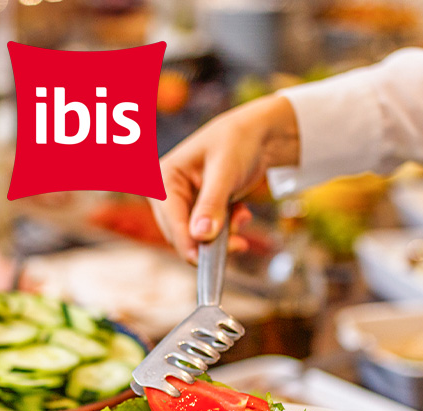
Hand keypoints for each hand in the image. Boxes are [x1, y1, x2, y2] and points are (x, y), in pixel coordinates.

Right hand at [149, 94, 300, 262]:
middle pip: (181, 234)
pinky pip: (210, 233)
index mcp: (163, 177)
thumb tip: (201, 236)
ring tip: (243, 216)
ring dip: (223, 234)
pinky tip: (242, 213)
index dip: (186, 242)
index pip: (170, 219)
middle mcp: (167, 192)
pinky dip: (228, 229)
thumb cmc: (238, 142)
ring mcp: (184, 203)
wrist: (260, 136)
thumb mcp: (225, 172)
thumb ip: (212, 204)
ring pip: (197, 237)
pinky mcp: (200, 210)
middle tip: (240, 244)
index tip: (202, 262)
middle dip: (211, 241)